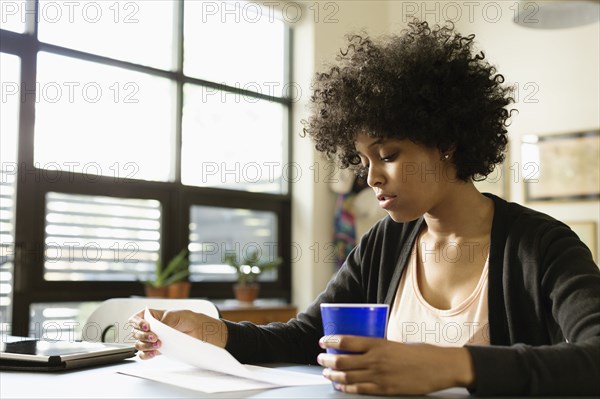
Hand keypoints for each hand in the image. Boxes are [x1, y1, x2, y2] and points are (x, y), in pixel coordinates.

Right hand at [128, 309, 227, 359]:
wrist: (202, 333)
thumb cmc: (191, 320)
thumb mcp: (179, 315)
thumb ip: (166, 319)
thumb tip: (157, 326)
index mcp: (154, 316)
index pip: (137, 318)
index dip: (137, 323)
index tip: (146, 326)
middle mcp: (152, 328)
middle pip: (136, 333)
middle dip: (143, 336)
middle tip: (155, 337)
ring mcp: (154, 339)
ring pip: (139, 344)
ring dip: (145, 345)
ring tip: (158, 345)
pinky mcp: (158, 350)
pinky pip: (145, 354)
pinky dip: (146, 354)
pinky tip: (153, 353)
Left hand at [317, 335, 474, 394]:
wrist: (439, 367)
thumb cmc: (420, 353)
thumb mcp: (396, 343)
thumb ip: (379, 347)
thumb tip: (362, 349)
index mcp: (379, 343)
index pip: (347, 341)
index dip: (331, 341)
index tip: (323, 341)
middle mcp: (376, 359)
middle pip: (343, 360)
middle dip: (327, 360)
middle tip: (321, 359)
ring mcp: (379, 375)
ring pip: (348, 375)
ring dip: (333, 374)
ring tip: (326, 373)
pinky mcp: (385, 389)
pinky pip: (360, 389)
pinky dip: (346, 387)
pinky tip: (340, 385)